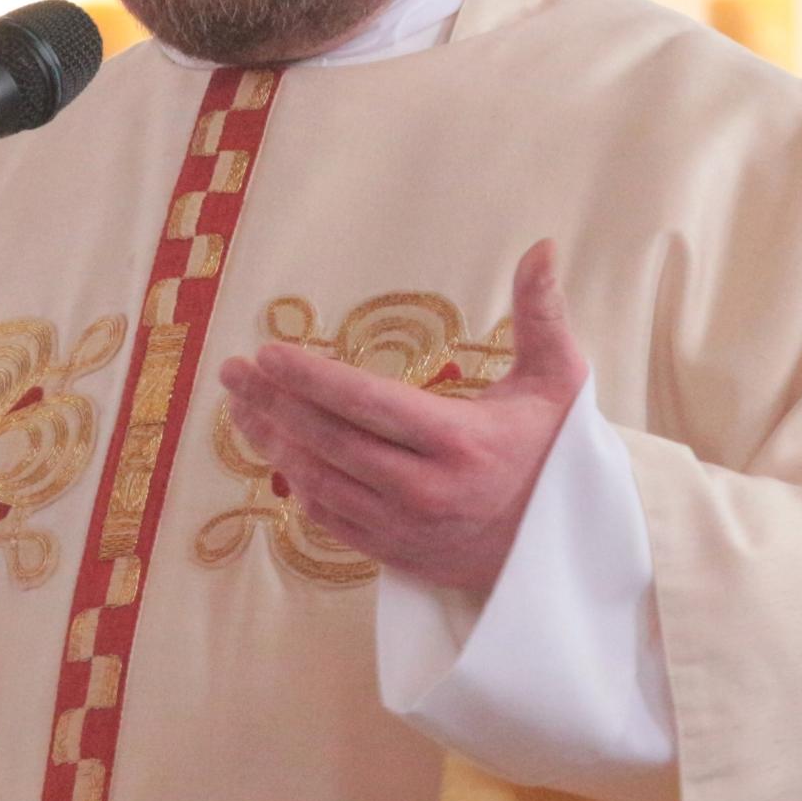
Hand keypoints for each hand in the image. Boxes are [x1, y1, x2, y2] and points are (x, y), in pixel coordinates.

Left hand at [218, 239, 588, 595]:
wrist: (568, 549)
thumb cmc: (558, 450)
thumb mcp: (560, 379)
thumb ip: (542, 312)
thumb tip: (542, 246)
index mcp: (460, 440)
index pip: (367, 403)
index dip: (311, 378)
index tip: (267, 353)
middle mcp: (426, 489)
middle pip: (330, 442)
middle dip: (273, 403)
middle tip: (232, 371)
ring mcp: (407, 528)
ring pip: (320, 482)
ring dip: (273, 443)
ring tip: (240, 406)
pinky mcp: (396, 554)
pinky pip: (330, 520)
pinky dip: (297, 485)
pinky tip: (275, 454)